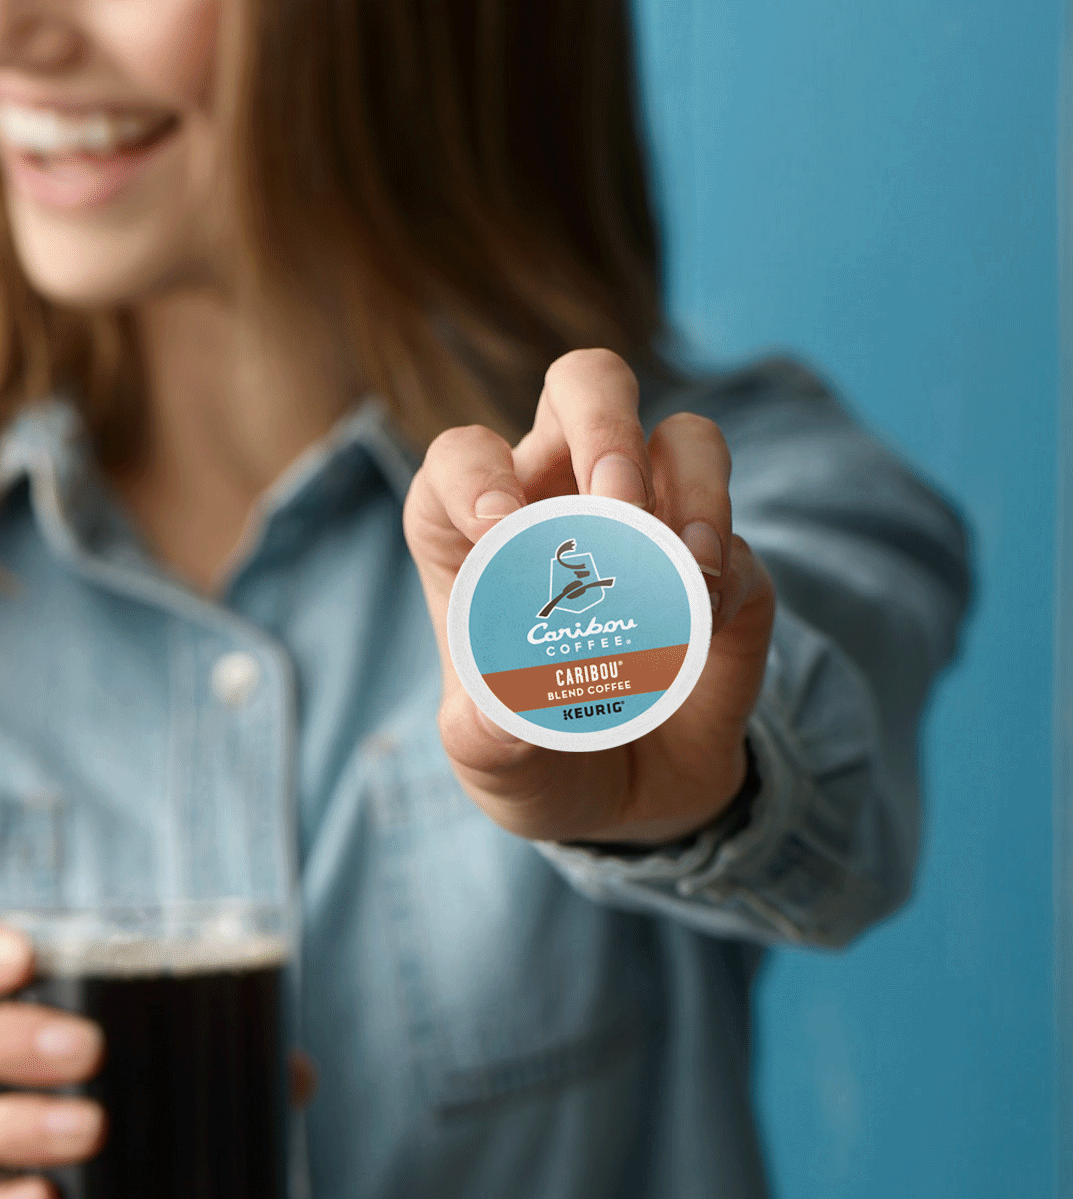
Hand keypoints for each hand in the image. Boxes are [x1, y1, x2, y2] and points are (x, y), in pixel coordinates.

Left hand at [403, 348, 775, 845]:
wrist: (626, 806)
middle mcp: (566, 504)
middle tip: (614, 496)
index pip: (462, 460)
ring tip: (683, 554)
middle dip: (602, 418)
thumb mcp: (491, 761)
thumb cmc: (536, 760)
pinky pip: (738, 536)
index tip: (498, 527)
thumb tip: (504, 710)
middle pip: (584, 389)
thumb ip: (486, 735)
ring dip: (690, 479)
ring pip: (684, 437)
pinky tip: (705, 619)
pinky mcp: (726, 570)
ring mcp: (653, 526)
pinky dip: (727, 567)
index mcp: (483, 536)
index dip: (474, 473)